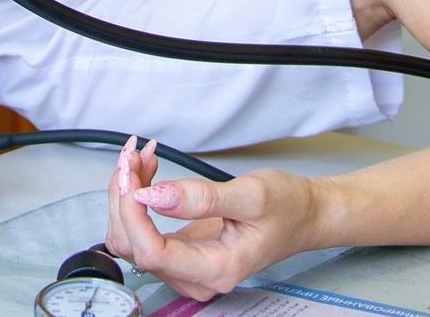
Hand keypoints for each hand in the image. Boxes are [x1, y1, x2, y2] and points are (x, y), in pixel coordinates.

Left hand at [105, 137, 324, 301]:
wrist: (304, 214)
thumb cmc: (287, 207)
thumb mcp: (250, 195)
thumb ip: (201, 198)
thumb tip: (153, 196)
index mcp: (216, 269)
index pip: (152, 252)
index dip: (132, 213)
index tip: (132, 174)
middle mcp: (196, 276)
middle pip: (133, 245)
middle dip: (125, 195)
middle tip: (135, 154)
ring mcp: (185, 266)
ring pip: (131, 237)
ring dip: (127, 193)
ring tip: (143, 158)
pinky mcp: (180, 251)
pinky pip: (142, 229)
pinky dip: (137, 197)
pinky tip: (148, 171)